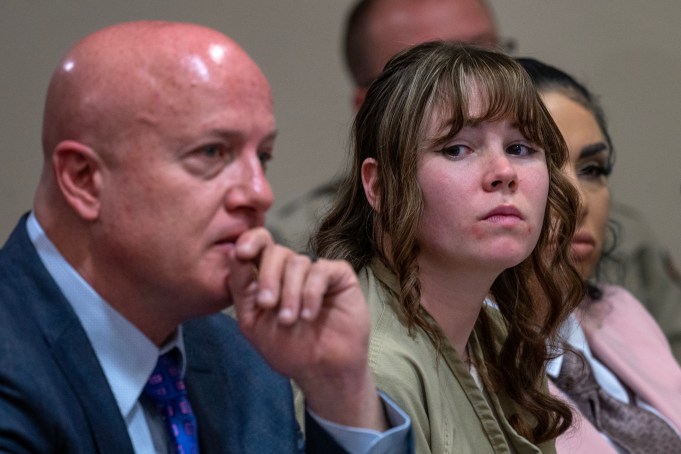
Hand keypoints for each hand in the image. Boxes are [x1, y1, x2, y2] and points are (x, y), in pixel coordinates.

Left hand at [227, 228, 386, 429]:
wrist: (321, 371)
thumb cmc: (287, 348)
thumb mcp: (252, 320)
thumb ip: (241, 287)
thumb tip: (232, 252)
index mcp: (268, 276)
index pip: (258, 245)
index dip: (250, 241)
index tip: (242, 252)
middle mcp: (291, 269)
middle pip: (276, 251)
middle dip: (268, 277)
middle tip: (267, 305)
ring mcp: (316, 271)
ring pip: (297, 263)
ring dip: (290, 294)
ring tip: (289, 321)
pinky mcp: (339, 276)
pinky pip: (321, 271)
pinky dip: (311, 294)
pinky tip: (309, 315)